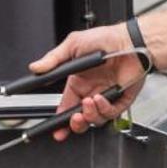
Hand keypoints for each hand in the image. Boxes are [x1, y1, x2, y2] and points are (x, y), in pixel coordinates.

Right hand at [30, 24, 148, 140]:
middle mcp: (91, 91)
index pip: (66, 106)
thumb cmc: (105, 39)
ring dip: (90, 114)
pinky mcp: (121, 99)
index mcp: (78, 82)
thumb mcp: (73, 45)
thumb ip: (53, 59)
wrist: (130, 41)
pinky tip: (101, 98)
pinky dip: (104, 109)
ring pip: (95, 119)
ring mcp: (106, 96)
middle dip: (75, 123)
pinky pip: (111, 113)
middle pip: (81, 118)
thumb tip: (36, 67)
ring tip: (89, 102)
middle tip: (74, 119)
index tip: (56, 129)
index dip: (60, 120)